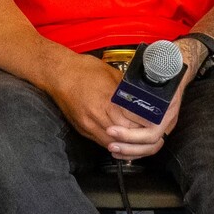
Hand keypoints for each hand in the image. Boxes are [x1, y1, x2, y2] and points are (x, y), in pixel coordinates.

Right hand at [48, 51, 183, 161]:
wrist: (57, 73)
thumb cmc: (82, 69)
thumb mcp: (111, 75)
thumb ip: (126, 90)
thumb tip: (142, 97)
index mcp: (105, 103)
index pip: (130, 122)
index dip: (145, 124)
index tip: (156, 122)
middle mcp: (95, 118)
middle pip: (123, 136)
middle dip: (139, 136)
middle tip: (152, 133)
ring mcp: (87, 125)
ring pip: (113, 144)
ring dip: (127, 144)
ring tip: (141, 140)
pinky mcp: (82, 129)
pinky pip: (102, 142)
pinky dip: (115, 143)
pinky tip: (124, 141)